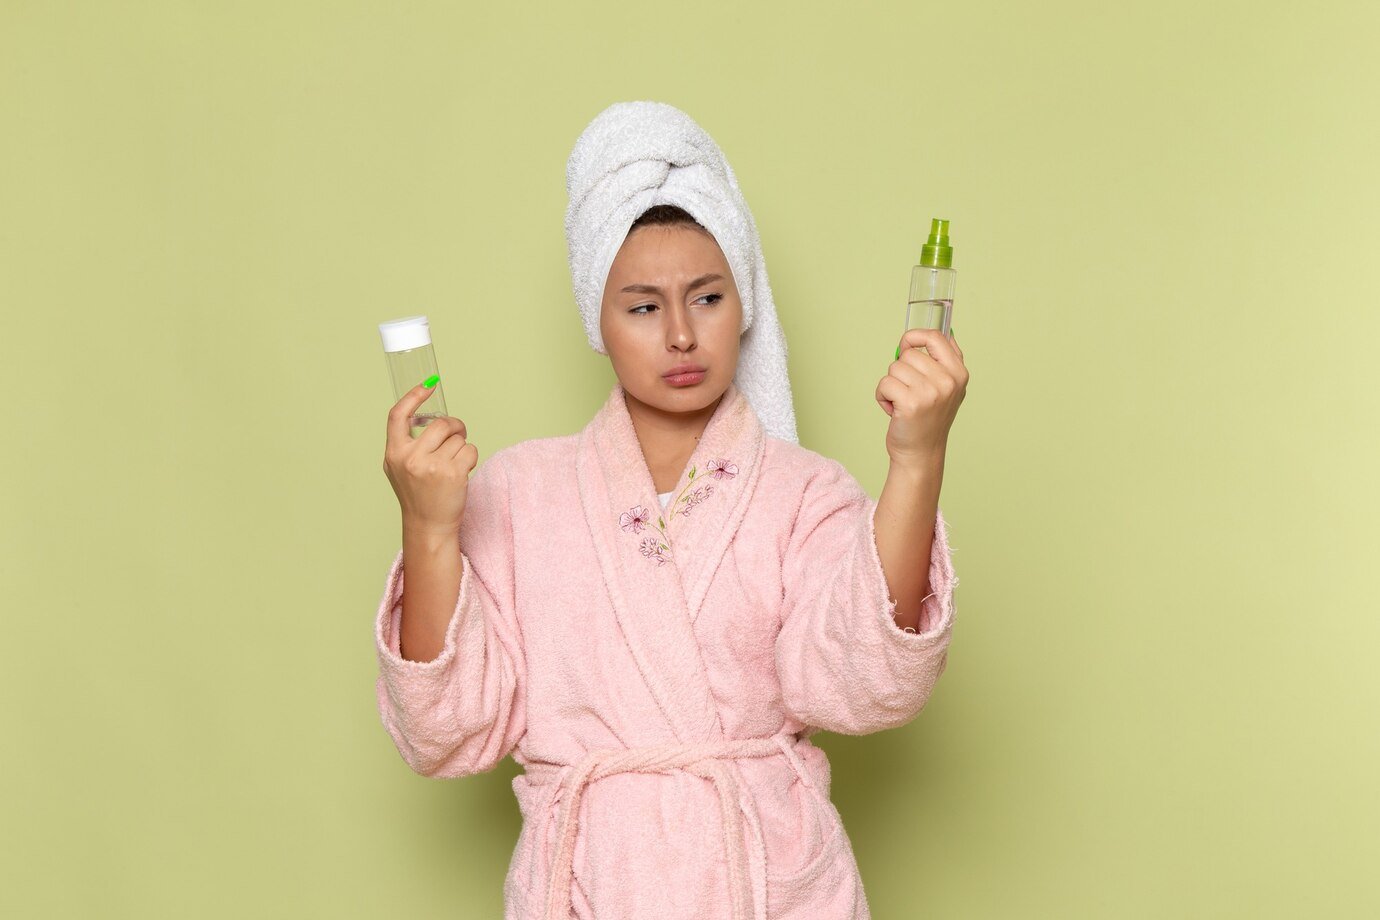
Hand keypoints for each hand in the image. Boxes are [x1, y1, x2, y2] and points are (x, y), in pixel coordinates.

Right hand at [382, 381, 477, 535]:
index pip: (398, 415)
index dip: (413, 396)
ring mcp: (432, 466)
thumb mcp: (399, 467)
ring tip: (454, 464)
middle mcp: (411, 458)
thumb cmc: (417, 495)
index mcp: (394, 453)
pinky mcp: (453, 474)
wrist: (428, 525)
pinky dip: (471, 458)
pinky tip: (462, 471)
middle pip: (440, 423)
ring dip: (461, 446)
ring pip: (458, 438)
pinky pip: (470, 450)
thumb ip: (406, 443)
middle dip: (454, 426)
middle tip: (457, 434)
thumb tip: (422, 415)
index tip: (428, 385)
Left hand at [876, 327, 967, 464]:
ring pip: (894, 367)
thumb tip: (939, 332)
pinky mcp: (912, 403)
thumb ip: (946, 361)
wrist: (921, 452)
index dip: (914, 337)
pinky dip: (882, 396)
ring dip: (891, 384)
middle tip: (909, 391)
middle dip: (901, 370)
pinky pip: (885, 383)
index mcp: (959, 373)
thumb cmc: (929, 418)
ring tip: (902, 402)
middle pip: (909, 353)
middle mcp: (948, 381)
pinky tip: (893, 410)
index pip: (936, 337)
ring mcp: (931, 392)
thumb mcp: (948, 388)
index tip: (906, 346)